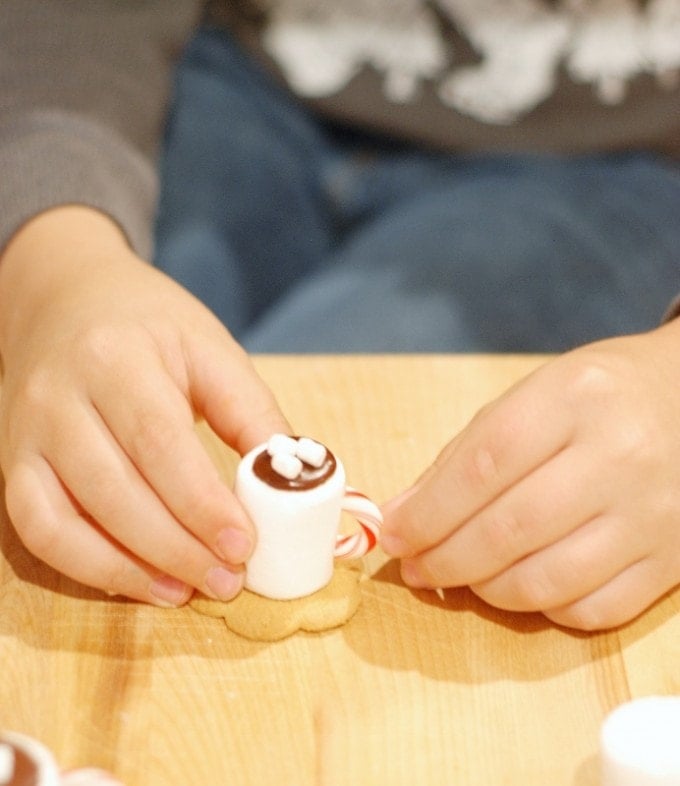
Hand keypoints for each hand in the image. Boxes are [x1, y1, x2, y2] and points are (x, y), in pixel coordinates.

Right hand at [0, 207, 289, 604]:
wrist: (69, 300)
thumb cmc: (151, 327)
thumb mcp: (211, 350)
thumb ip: (252, 413)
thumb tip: (291, 483)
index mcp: (116, 357)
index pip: (158, 440)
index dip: (200, 502)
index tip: (244, 544)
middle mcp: (59, 396)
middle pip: (113, 487)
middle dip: (175, 546)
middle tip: (227, 579)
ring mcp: (27, 434)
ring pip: (65, 519)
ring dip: (132, 568)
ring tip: (188, 591)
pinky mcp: (15, 464)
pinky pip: (38, 531)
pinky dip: (88, 566)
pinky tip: (139, 581)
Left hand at [382, 326, 679, 629]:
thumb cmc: (598, 397)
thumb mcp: (530, 399)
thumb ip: (464, 456)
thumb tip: (403, 517)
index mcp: (574, 398)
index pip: (483, 466)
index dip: (428, 512)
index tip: (394, 535)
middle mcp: (619, 455)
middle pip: (510, 530)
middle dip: (445, 560)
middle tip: (415, 568)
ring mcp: (651, 513)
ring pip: (547, 581)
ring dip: (485, 590)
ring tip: (462, 577)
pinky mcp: (672, 560)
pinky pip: (593, 610)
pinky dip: (543, 607)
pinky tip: (521, 584)